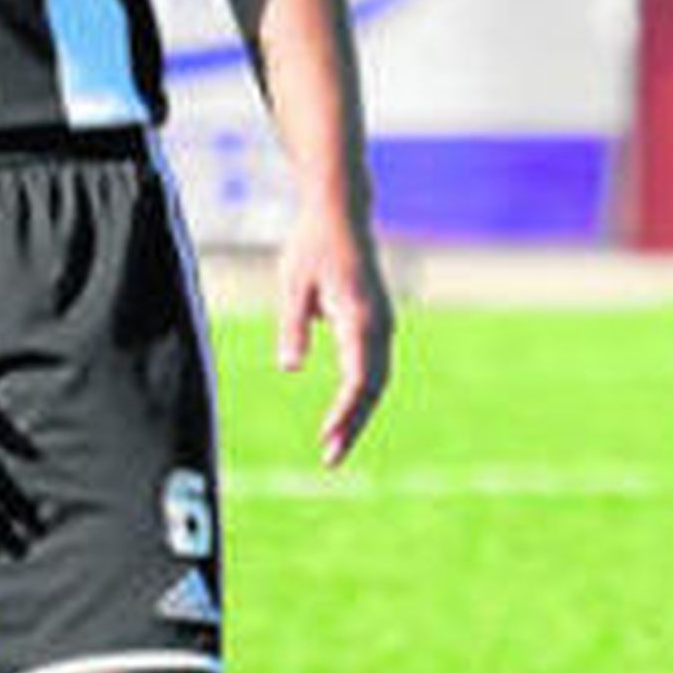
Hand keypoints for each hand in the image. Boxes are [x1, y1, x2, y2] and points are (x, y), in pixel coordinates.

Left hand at [276, 204, 393, 467]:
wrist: (340, 213)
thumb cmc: (311, 245)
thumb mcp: (292, 283)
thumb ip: (292, 326)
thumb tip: (289, 368)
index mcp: (360, 317)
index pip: (359, 377)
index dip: (346, 412)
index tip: (327, 437)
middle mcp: (379, 325)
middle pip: (372, 387)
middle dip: (354, 425)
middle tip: (330, 459)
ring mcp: (382, 325)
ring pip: (376, 380)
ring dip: (358, 414)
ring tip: (334, 447)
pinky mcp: (376, 324)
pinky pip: (373, 368)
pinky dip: (361, 396)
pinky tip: (344, 417)